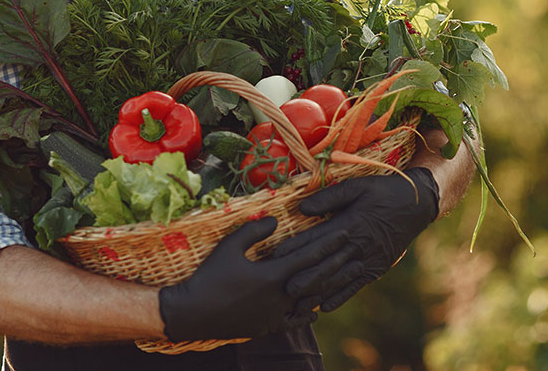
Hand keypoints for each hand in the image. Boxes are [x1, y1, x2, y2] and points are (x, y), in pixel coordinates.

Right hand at [158, 216, 352, 340]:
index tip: (344, 232)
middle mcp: (280, 297)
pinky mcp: (267, 328)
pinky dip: (306, 316)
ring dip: (326, 289)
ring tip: (342, 279)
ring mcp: (275, 315)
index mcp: (273, 275)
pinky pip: (293, 323)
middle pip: (316, 279)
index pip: (308, 256)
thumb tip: (275, 220)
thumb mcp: (229, 246)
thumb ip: (254, 231)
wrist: (194, 312)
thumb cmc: (210, 275)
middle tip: (354, 252)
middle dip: (337, 264)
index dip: (328, 244)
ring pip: (309, 302)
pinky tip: (314, 312)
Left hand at [273, 167, 439, 311]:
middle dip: (303, 278)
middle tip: (282, 289)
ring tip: (298, 304)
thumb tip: (303, 208)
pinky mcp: (376, 268)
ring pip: (338, 280)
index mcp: (350, 224)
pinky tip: (325, 307)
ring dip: (317, 293)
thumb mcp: (358, 186)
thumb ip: (330, 197)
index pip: (317, 238)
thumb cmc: (383, 191)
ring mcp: (368, 260)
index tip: (277, 256)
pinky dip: (340, 297)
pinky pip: (356, 286)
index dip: (296, 248)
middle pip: (325, 264)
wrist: (417, 205)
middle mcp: (358, 246)